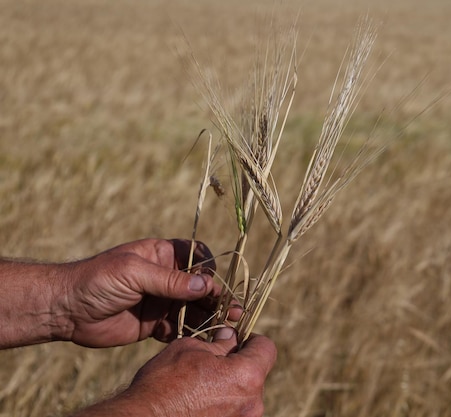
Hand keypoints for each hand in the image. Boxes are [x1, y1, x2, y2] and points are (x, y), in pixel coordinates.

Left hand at [60, 238, 220, 346]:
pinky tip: (201, 340)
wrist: (66, 310)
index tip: (214, 283)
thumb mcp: (134, 272)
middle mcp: (166, 277)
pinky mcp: (154, 324)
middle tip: (234, 312)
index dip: (209, 268)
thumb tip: (205, 285)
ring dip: (210, 317)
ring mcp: (161, 301)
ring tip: (226, 328)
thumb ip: (169, 280)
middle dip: (218, 297)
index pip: (196, 256)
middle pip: (201, 286)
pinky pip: (179, 328)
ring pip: (194, 308)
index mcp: (162, 255)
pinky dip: (190, 334)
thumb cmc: (98, 279)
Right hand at [73, 332, 276, 416]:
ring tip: (202, 385)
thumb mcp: (190, 349)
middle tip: (213, 361)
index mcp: (247, 376)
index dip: (252, 339)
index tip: (236, 340)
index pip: (267, 348)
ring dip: (230, 386)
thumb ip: (219, 342)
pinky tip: (200, 402)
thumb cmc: (164, 383)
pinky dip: (222, 404)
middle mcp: (252, 403)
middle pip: (257, 373)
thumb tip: (231, 337)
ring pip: (245, 394)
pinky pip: (234, 412)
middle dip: (239, 364)